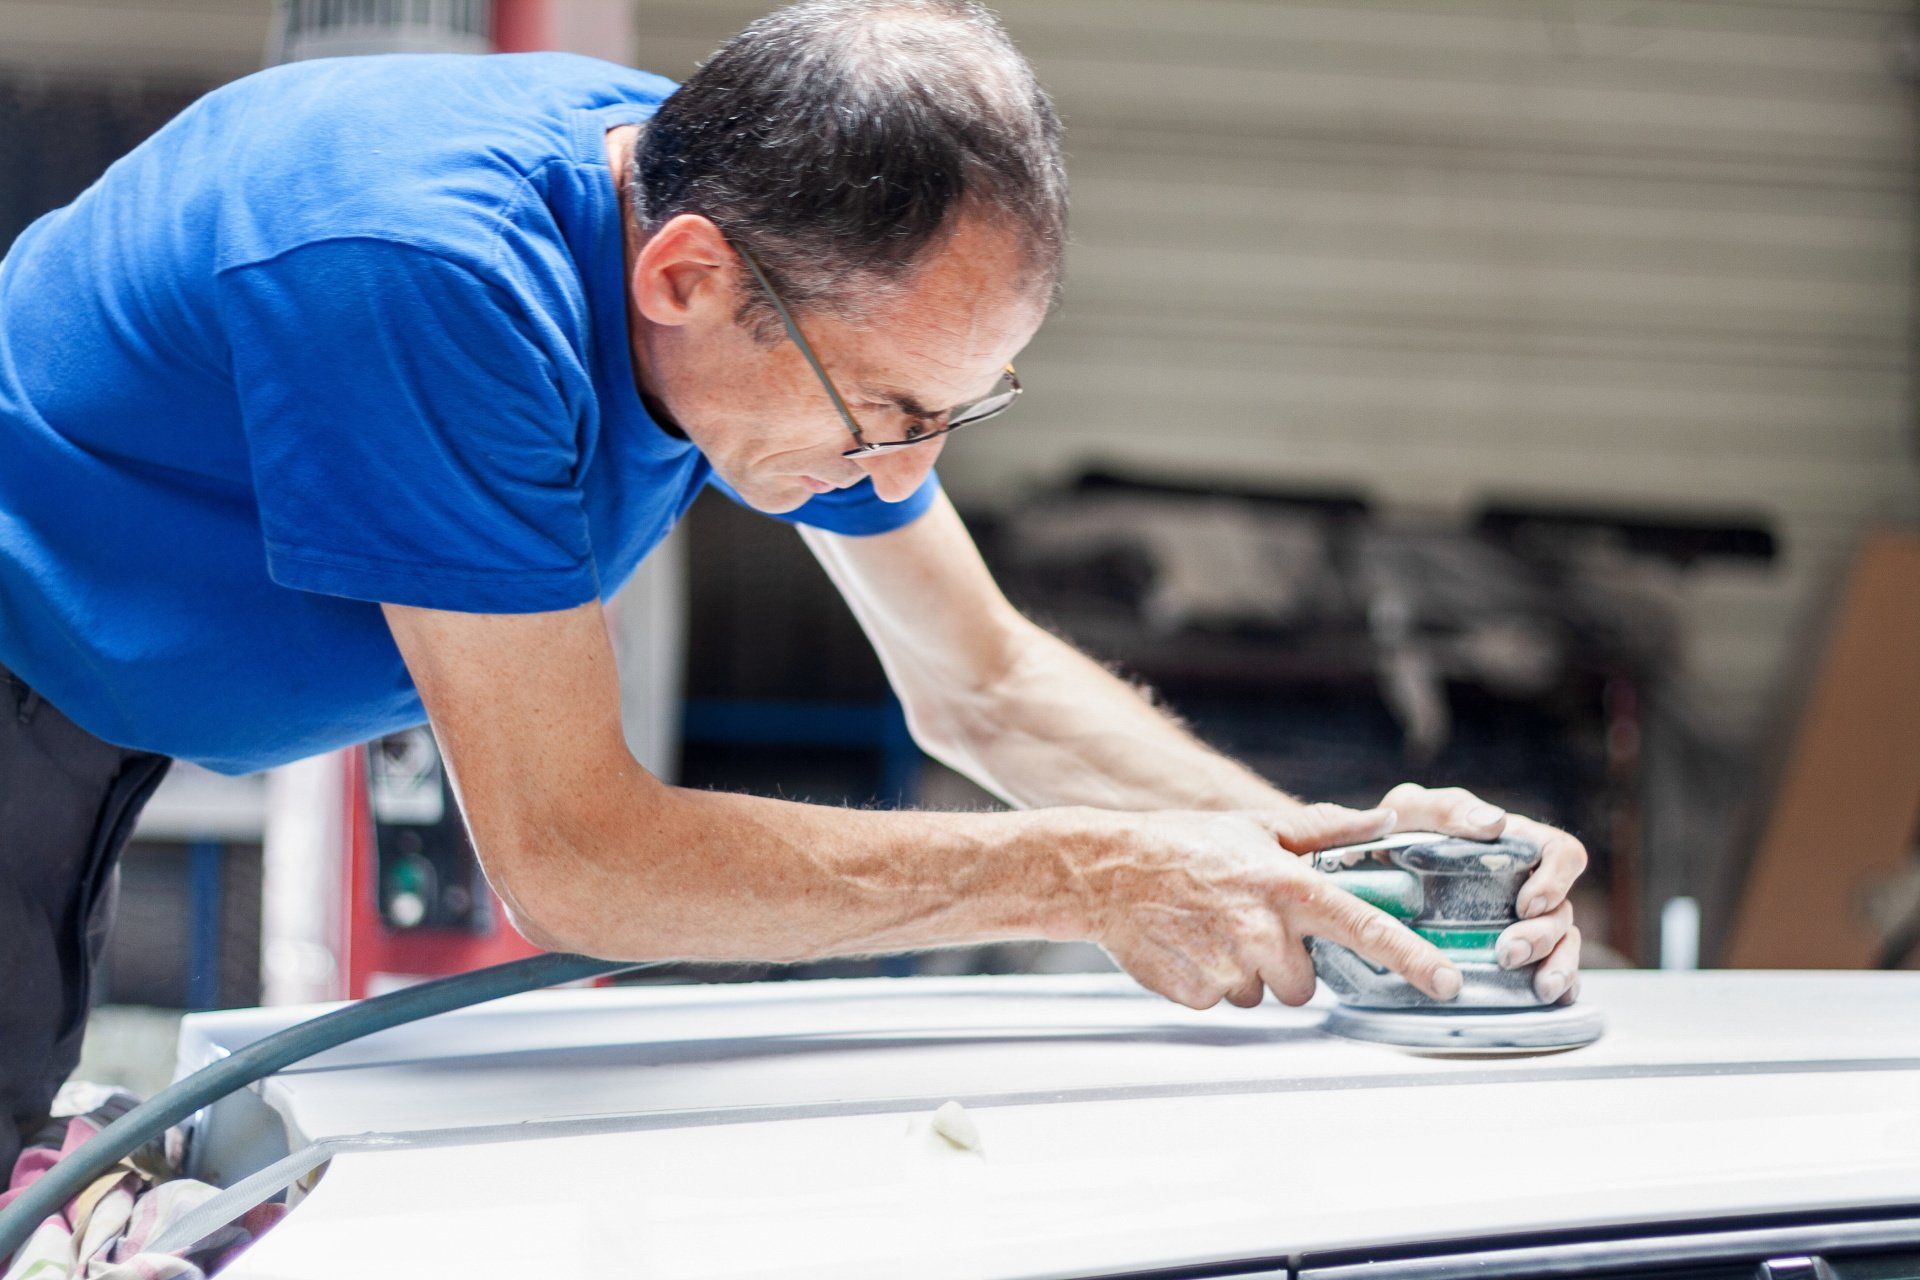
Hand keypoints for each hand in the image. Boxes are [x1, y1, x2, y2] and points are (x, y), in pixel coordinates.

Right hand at [1078, 803, 1464, 1010]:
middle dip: (1286, 962)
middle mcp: (1263, 930)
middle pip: (1307, 981)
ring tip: (1211, 930)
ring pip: (1263, 993)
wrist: (1102, 871)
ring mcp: (1228, 965)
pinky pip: (1223, 1001)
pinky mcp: (1196, 992)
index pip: (1366, 927)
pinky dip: (1210, 980)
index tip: (1447, 982)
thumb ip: (1325, 830)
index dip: (1413, 959)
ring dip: (1246, 971)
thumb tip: (1382, 822)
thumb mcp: (1257, 826)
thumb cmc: (1182, 844)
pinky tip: (1188, 945)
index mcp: (1287, 886)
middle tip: (1249, 924)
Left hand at [1375, 783, 1587, 1003]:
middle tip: (1507, 953)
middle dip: (1544, 935)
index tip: (1526, 903)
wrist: (1369, 880)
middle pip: (1562, 909)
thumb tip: (1494, 823)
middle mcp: (1526, 886)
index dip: (1557, 878)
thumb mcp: (1412, 813)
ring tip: (1539, 988)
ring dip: (1559, 966)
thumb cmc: (1399, 836)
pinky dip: (1561, 987)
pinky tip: (1545, 1000)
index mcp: (1513, 847)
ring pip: (1565, 943)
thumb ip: (1445, 808)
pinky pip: (1552, 971)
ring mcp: (1523, 923)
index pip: (1561, 853)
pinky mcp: (1515, 957)